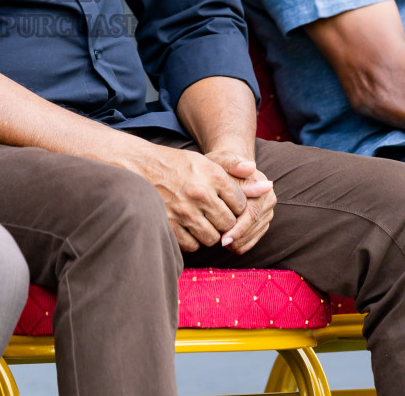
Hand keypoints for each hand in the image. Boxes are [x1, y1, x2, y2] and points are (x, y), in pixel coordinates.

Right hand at [126, 143, 245, 251]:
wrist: (138, 167)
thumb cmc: (176, 164)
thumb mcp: (206, 160)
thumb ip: (235, 170)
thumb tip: (266, 186)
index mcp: (212, 175)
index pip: (240, 203)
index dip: (235, 205)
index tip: (225, 201)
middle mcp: (200, 193)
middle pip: (229, 223)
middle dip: (225, 222)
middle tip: (213, 214)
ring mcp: (184, 211)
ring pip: (213, 238)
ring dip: (210, 233)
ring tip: (201, 220)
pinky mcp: (170, 225)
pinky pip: (193, 245)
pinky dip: (192, 240)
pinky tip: (187, 228)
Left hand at [206, 149, 275, 253]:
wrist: (230, 168)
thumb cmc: (222, 165)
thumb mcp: (223, 161)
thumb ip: (234, 164)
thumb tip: (250, 167)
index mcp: (262, 187)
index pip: (252, 214)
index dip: (237, 229)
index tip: (223, 239)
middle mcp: (268, 201)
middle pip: (253, 228)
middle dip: (235, 238)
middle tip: (217, 243)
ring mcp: (267, 212)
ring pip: (253, 236)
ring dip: (237, 242)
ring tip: (218, 240)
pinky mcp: (263, 222)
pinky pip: (253, 239)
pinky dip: (240, 243)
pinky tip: (227, 241)